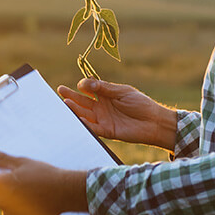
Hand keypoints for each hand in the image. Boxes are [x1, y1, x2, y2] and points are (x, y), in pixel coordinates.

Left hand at [0, 147, 88, 214]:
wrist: (65, 192)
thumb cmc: (44, 174)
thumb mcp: (22, 162)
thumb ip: (2, 158)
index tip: (1, 172)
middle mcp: (1, 201)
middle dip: (3, 187)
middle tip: (21, 179)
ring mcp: (10, 213)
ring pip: (5, 204)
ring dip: (12, 199)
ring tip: (30, 190)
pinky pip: (15, 214)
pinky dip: (21, 209)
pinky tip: (33, 201)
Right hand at [57, 79, 177, 151]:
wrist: (154, 121)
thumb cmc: (140, 104)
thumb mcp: (122, 91)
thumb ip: (104, 88)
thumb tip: (85, 83)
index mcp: (106, 96)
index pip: (89, 90)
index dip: (82, 86)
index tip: (79, 84)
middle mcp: (101, 108)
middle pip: (82, 102)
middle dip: (71, 96)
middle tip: (60, 91)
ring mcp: (103, 119)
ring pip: (84, 114)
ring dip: (75, 110)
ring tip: (65, 103)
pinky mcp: (107, 131)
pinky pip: (93, 128)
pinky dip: (85, 124)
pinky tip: (77, 119)